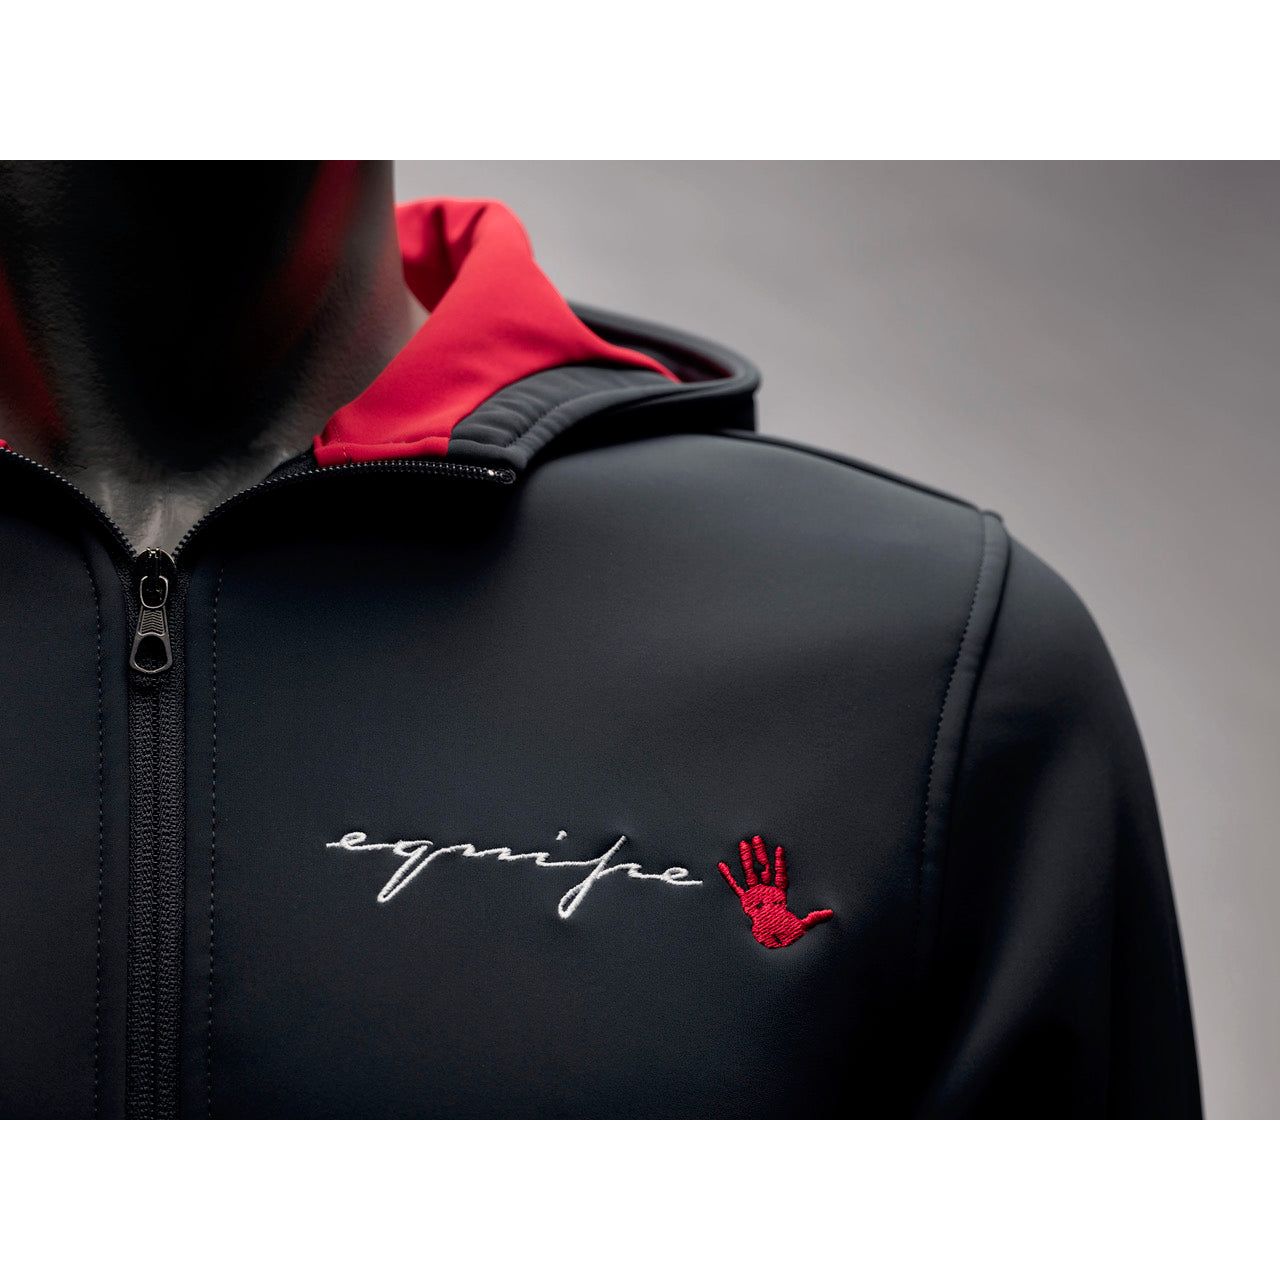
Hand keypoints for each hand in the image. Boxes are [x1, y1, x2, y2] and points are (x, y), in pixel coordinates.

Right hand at [717, 835, 833, 948]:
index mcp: (779, 895)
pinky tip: (724, 866)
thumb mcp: (802, 925)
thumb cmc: (785, 934)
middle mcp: (767, 892)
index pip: (780, 875)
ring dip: (746, 859)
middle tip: (757, 839)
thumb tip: (830, 913)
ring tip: (743, 845)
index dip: (780, 863)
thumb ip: (814, 918)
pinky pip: (736, 887)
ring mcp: (755, 895)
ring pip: (750, 873)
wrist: (771, 944)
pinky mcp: (745, 902)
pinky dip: (729, 877)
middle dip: (760, 854)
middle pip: (763, 869)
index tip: (780, 849)